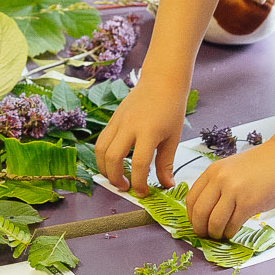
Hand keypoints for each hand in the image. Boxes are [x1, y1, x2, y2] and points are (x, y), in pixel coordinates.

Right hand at [94, 71, 188, 193]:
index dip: (139, 183)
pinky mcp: (112, 119)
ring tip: (115, 178)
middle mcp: (129, 126)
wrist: (161, 81)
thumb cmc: (171, 109)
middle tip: (125, 188)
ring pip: (100, 149)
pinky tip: (113, 163)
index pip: (139, 164)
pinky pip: (101, 141)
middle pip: (112, 157)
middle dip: (115, 178)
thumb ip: (167, 163)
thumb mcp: (173, 138)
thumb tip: (166, 185)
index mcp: (149, 132)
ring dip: (104, 168)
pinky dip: (103, 156)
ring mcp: (118, 121)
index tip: (143, 193)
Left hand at [185, 143, 274, 239]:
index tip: (196, 224)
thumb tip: (206, 211)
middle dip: (200, 228)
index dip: (191, 216)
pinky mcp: (248, 203)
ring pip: (214, 222)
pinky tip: (232, 232)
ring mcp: (234, 191)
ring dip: (215, 233)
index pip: (191, 198)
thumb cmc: (260, 165)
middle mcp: (220, 180)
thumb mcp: (230, 169)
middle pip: (199, 212)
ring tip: (220, 235)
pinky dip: (230, 233)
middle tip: (205, 235)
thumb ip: (217, 185)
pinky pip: (232, 225)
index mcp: (212, 171)